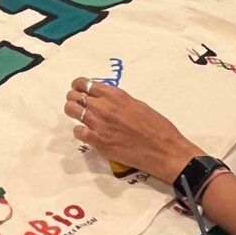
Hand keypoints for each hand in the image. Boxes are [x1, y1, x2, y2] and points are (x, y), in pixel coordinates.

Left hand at [63, 78, 198, 183]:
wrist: (164, 150)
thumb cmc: (157, 127)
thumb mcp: (139, 105)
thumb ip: (120, 102)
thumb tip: (108, 102)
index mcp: (116, 95)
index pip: (85, 84)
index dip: (78, 86)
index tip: (78, 90)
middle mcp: (104, 107)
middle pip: (74, 96)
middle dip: (73, 99)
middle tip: (77, 105)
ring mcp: (99, 125)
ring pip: (72, 111)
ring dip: (73, 113)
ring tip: (79, 118)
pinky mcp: (99, 142)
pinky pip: (78, 132)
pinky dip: (80, 132)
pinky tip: (87, 134)